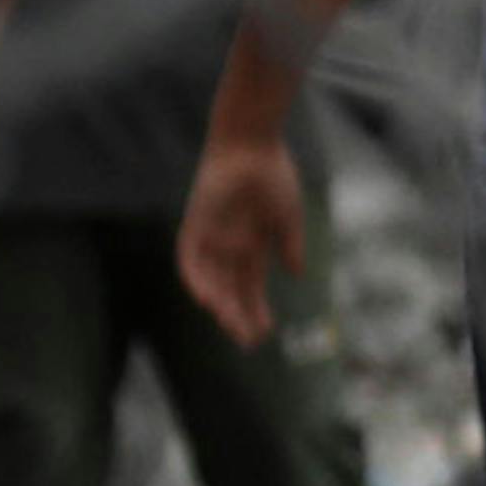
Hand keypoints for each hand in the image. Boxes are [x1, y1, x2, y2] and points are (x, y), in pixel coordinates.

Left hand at [180, 135, 308, 343]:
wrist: (252, 143)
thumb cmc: (273, 174)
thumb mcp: (287, 216)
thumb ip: (290, 245)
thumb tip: (297, 274)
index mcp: (252, 247)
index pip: (250, 288)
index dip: (256, 311)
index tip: (264, 333)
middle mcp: (229, 247)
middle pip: (229, 291)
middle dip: (237, 316)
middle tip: (246, 341)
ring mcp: (210, 237)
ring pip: (210, 280)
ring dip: (219, 303)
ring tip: (230, 324)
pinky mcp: (194, 224)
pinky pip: (188, 258)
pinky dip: (195, 278)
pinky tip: (205, 298)